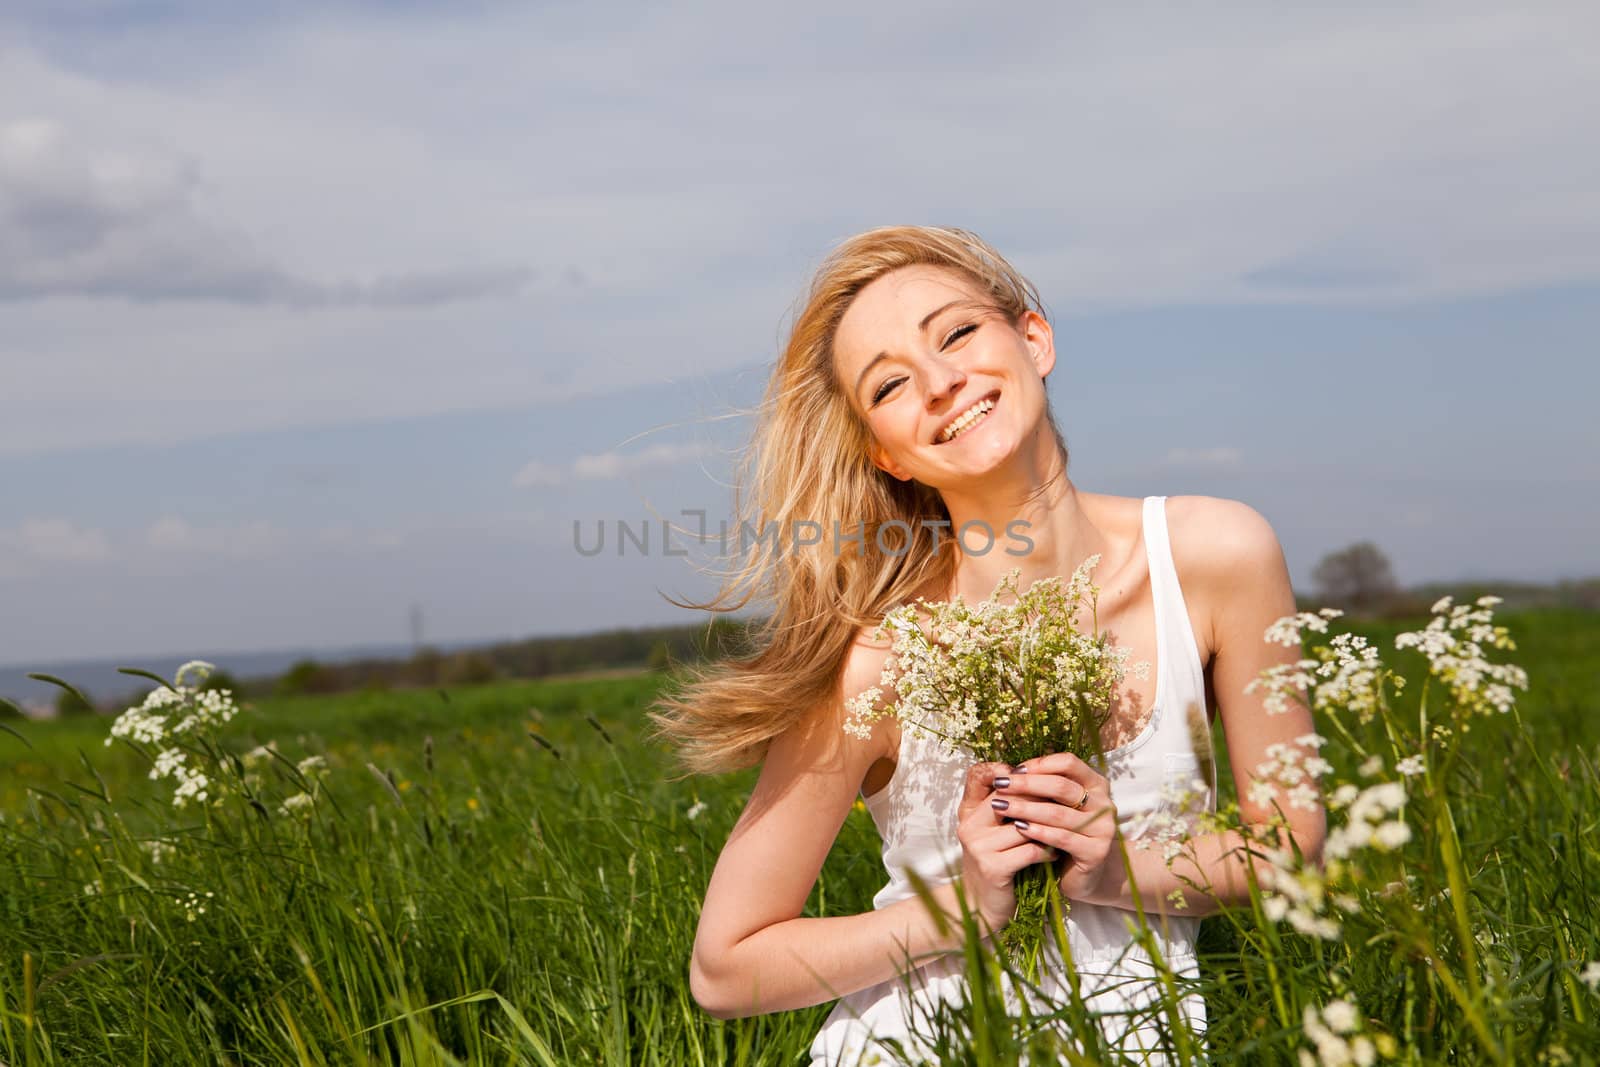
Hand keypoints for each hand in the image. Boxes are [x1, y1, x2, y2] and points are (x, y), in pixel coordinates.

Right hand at [955, 762, 1058, 935]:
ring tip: (1066, 829)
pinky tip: (1055, 854)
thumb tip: (1037, 776)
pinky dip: (1047, 851)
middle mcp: (969, 825)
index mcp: (967, 811)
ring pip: (1024, 825)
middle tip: (1065, 799)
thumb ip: (1005, 805)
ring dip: (1048, 827)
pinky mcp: (992, 868)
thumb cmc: (994, 863)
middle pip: (1010, 796)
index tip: (1037, 774)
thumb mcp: (992, 831)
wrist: (979, 906)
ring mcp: (979, 846)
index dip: (1008, 770)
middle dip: (1040, 797)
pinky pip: (1029, 851)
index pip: (980, 774)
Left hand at [992, 752, 1122, 903]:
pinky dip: (1038, 831)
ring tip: (1001, 806)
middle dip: (1026, 784)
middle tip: (1000, 785)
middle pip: (1061, 786)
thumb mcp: (1058, 806)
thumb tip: (1012, 769)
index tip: (1014, 770)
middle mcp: (1104, 803)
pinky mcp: (1096, 851)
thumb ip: (1045, 786)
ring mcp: (1103, 828)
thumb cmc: (1065, 833)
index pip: (1069, 762)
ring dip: (1025, 808)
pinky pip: (1062, 838)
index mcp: (1096, 784)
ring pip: (1058, 813)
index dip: (1040, 764)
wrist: (1084, 875)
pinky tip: (1019, 827)